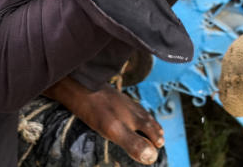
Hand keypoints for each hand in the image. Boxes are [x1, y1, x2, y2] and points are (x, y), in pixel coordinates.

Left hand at [43, 78, 162, 163]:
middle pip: (147, 120)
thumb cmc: (98, 110)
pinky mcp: (113, 96)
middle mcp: (132, 109)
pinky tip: (128, 111)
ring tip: (150, 124)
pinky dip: (134, 111)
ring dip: (146, 120)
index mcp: (135, 118)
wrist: (82, 85)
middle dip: (154, 129)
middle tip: (160, 137)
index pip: (150, 130)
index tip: (160, 145)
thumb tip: (152, 156)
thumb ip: (133, 143)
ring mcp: (123, 101)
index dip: (155, 138)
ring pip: (139, 112)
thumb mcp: (115, 130)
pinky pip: (129, 105)